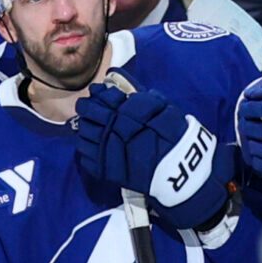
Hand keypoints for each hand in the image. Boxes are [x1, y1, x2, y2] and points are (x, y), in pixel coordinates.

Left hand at [76, 81, 230, 229]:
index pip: (109, 100)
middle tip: (84, 104)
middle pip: (93, 115)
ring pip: (85, 134)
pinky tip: (88, 141)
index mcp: (132, 115)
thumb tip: (127, 94)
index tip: (97, 91)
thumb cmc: (176, 139)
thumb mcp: (167, 113)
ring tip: (85, 122)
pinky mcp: (103, 169)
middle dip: (87, 108)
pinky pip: (85, 155)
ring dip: (84, 126)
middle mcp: (116, 130)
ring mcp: (106, 151)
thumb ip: (147, 103)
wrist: (177, 172)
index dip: (102, 95)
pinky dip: (85, 145)